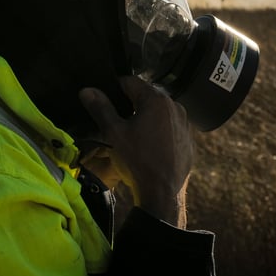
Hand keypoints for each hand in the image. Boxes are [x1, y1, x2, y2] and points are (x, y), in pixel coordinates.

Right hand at [79, 76, 193, 226]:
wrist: (164, 193)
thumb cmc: (138, 160)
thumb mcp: (114, 133)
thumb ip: (101, 108)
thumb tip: (87, 90)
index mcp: (156, 99)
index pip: (130, 82)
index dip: (114, 89)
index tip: (104, 102)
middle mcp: (175, 106)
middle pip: (146, 96)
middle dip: (130, 105)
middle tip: (116, 122)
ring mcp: (185, 123)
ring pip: (159, 112)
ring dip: (145, 118)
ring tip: (132, 137)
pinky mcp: (189, 139)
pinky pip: (170, 128)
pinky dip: (159, 132)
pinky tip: (149, 148)